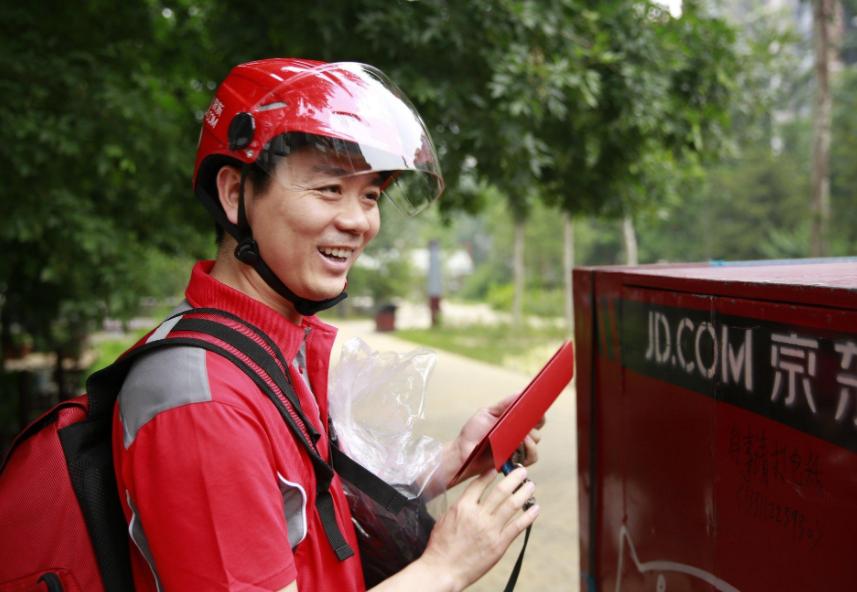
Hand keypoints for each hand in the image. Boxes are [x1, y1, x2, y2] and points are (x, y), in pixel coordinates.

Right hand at [419, 467, 539, 590]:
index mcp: (463, 507)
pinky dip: (528, 516)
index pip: (480, 484)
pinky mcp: (499, 544)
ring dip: (524, 493)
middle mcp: (478, 516)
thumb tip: (471, 497)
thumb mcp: (445, 519)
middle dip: (514, 478)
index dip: (490, 474)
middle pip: (501, 491)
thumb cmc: (441, 546)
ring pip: (512, 506)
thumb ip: (460, 506)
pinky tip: (535, 508)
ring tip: (530, 486)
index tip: (498, 467)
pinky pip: (518, 526)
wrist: (443, 570)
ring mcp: (490, 530)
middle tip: (522, 471)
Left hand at [453, 393, 544, 479]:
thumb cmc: (473, 432)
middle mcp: (519, 435)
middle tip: (526, 420)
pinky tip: (519, 445)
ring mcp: (519, 448)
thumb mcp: (487, 413)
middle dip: (534, 422)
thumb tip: (522, 392)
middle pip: (537, 426)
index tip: (537, 407)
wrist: (462, 452)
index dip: (538, 411)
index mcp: (513, 422)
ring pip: (536, 440)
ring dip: (530, 436)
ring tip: (520, 435)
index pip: (533, 416)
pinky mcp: (516, 462)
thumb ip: (505, 404)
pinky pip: (531, 457)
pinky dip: (529, 450)